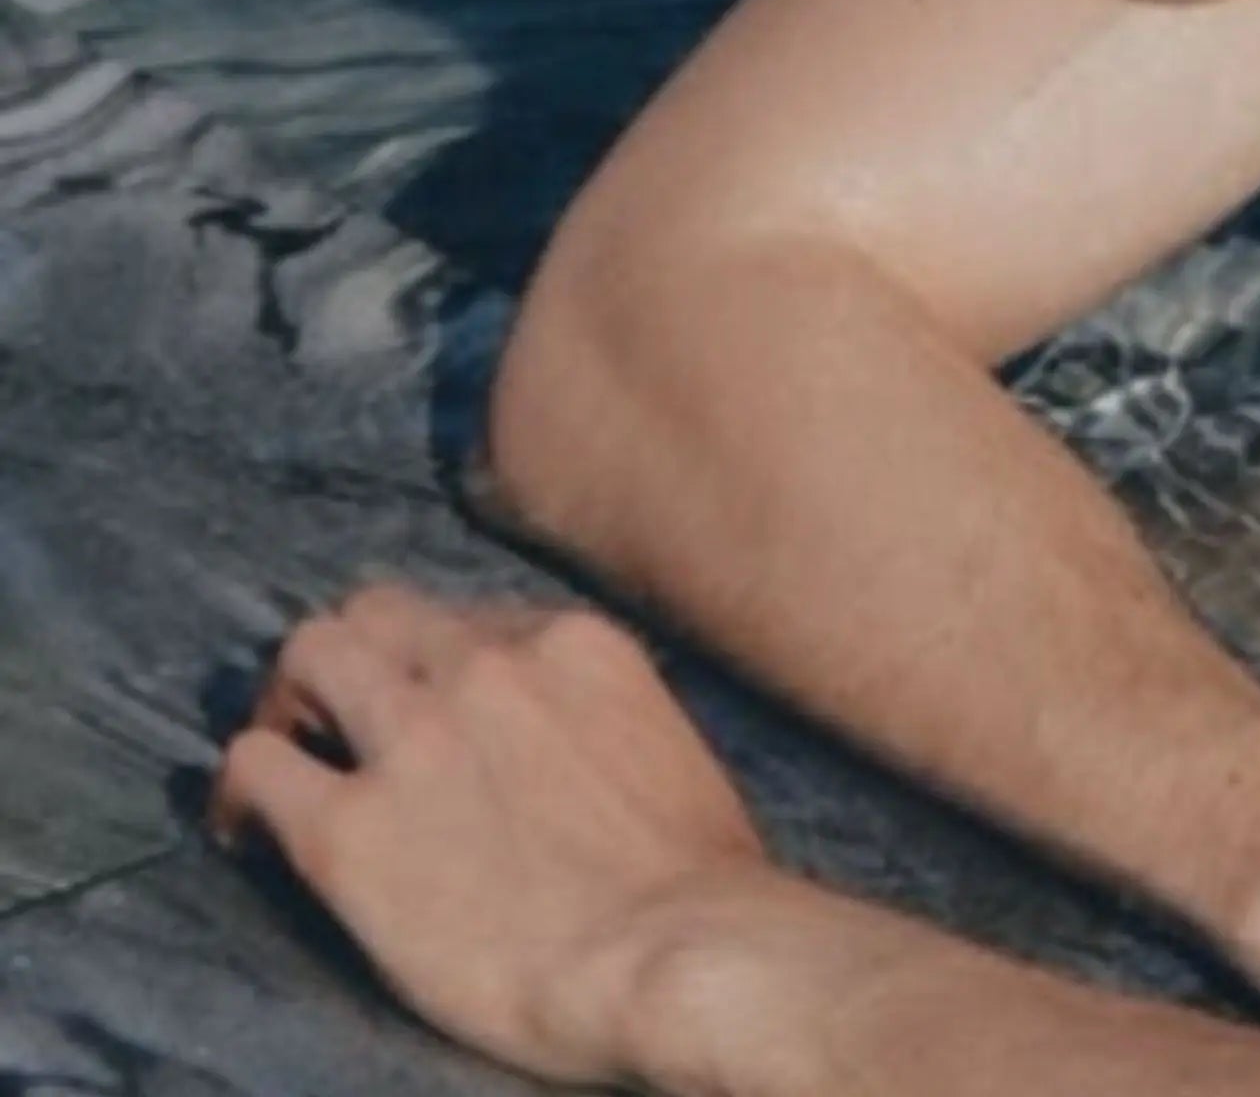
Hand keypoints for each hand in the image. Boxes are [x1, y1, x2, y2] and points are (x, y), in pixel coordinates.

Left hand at [210, 586, 780, 1087]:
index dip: (439, 665)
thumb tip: (582, 750)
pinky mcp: (344, 831)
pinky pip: (253, 768)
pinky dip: (241, 793)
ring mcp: (409, 741)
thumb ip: (607, 722)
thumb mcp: (672, 753)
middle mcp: (484, 668)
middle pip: (378, 615)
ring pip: (307, 656)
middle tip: (340, 720)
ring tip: (288, 755)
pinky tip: (246, 832)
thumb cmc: (705, 883)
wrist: (677, 957)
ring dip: (291, 702)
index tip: (432, 709)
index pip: (472, 618)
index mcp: (574, 647)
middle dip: (354, 660)